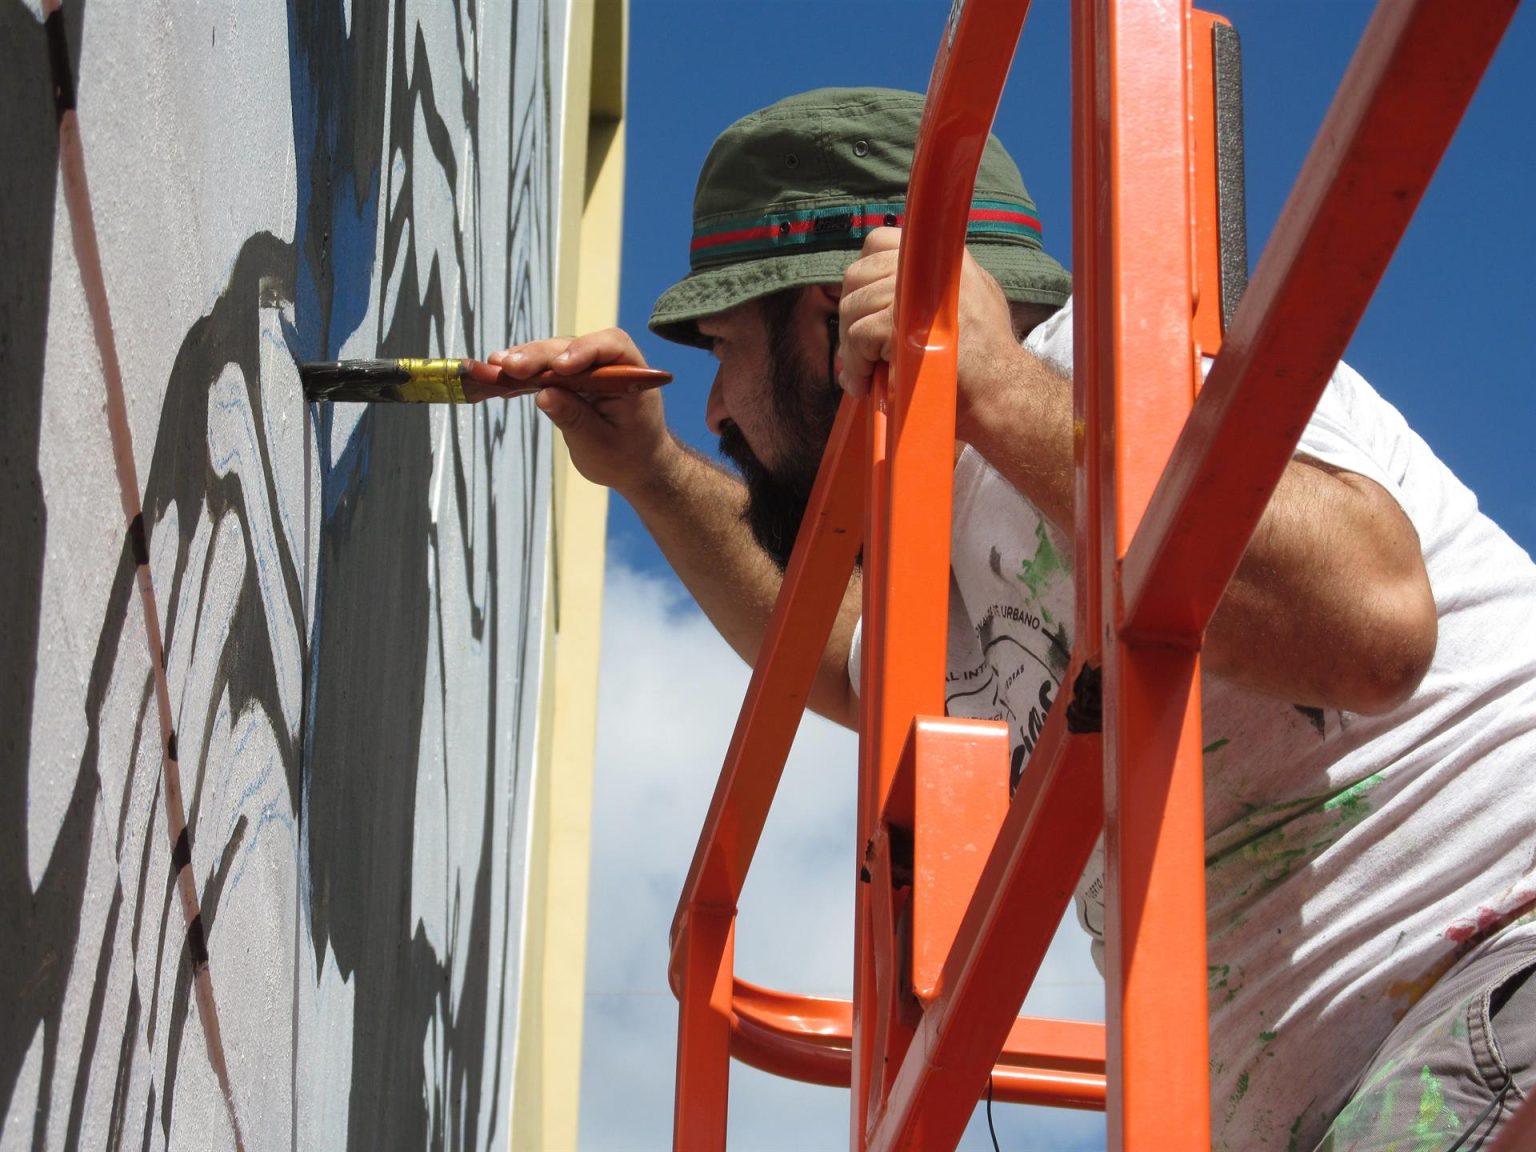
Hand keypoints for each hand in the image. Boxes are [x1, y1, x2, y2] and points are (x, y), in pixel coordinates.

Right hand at [488, 328, 675, 494]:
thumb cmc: (626, 457)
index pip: (612, 347)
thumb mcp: (600, 445)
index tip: (559, 367)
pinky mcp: (573, 378)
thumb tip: (544, 394)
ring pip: (556, 353)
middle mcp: (611, 365)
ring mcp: (590, 368)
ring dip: (528, 359)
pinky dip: (527, 372)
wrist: (635, 465)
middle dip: (541, 356)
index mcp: (632, 377)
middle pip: (574, 347)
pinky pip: (549, 368)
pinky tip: (502, 375)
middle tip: (509, 366)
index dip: (583, 350)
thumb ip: (575, 418)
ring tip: (497, 366)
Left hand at [836, 227, 1025, 441]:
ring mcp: (919, 291)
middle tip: (857, 352)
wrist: (1001, 391)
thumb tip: (875, 301)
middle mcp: (931, 264)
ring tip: (863, 373)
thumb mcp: (968, 303)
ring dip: (851, 346)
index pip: (879, 242)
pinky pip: (860, 333)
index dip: (862, 277)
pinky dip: (856, 361)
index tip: (863, 310)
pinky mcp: (906, 322)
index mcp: (943, 257)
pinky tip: (867, 381)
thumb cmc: (985, 359)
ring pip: (855, 306)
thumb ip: (929, 292)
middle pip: (859, 275)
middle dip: (850, 316)